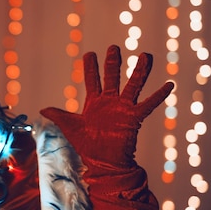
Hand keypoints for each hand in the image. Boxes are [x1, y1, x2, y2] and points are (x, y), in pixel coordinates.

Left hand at [40, 45, 172, 175]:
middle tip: (114, 47)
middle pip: (112, 77)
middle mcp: (110, 102)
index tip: (90, 54)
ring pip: (133, 85)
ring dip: (140, 71)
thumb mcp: (69, 127)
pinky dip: (159, 96)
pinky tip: (169, 85)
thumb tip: (41, 109)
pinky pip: (148, 105)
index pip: (92, 80)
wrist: (102, 163)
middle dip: (113, 62)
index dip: (91, 67)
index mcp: (94, 103)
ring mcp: (123, 109)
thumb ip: (58, 115)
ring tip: (146, 55)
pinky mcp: (133, 118)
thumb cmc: (87, 145)